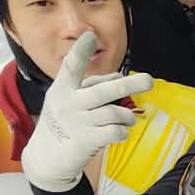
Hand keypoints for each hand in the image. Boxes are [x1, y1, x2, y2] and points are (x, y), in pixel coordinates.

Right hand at [20, 31, 151, 192]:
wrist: (46, 159)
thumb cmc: (63, 123)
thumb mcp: (67, 99)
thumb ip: (90, 87)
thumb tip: (120, 76)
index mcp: (62, 89)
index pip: (71, 67)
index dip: (81, 51)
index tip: (90, 36)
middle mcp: (69, 104)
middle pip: (102, 91)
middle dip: (127, 85)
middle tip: (148, 80)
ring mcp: (77, 123)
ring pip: (113, 113)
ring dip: (127, 116)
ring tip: (128, 118)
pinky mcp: (85, 141)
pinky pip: (113, 132)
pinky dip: (121, 131)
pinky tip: (120, 132)